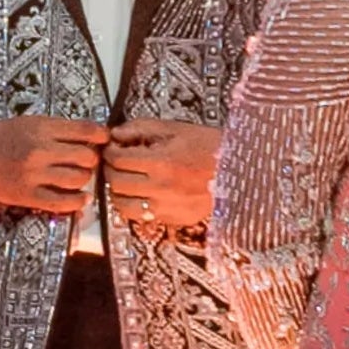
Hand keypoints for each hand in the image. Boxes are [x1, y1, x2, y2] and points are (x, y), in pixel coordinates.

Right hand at [0, 117, 106, 214]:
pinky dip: (78, 201)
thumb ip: (60, 130)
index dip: (101, 136)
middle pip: (86, 157)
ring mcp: (34, 174)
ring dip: (84, 179)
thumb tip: (94, 136)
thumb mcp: (33, 123)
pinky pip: (63, 202)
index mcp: (42, 128)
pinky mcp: (29, 195)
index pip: (85, 130)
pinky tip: (82, 198)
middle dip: (92, 159)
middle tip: (86, 160)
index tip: (104, 140)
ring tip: (78, 176)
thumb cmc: (6, 137)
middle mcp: (40, 150)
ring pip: (78, 179)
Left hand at [106, 119, 217, 235]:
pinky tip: (140, 194)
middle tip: (116, 162)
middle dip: (110, 170)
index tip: (113, 148)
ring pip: (123, 205)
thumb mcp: (175, 129)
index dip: (110, 151)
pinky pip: (141, 217)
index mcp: (162, 162)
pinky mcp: (172, 219)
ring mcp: (166, 207)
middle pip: (116, 182)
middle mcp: (161, 187)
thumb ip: (141, 128)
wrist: (239, 171)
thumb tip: (116, 133)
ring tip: (125, 180)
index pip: (118, 159)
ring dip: (118, 191)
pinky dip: (133, 206)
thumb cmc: (209, 146)